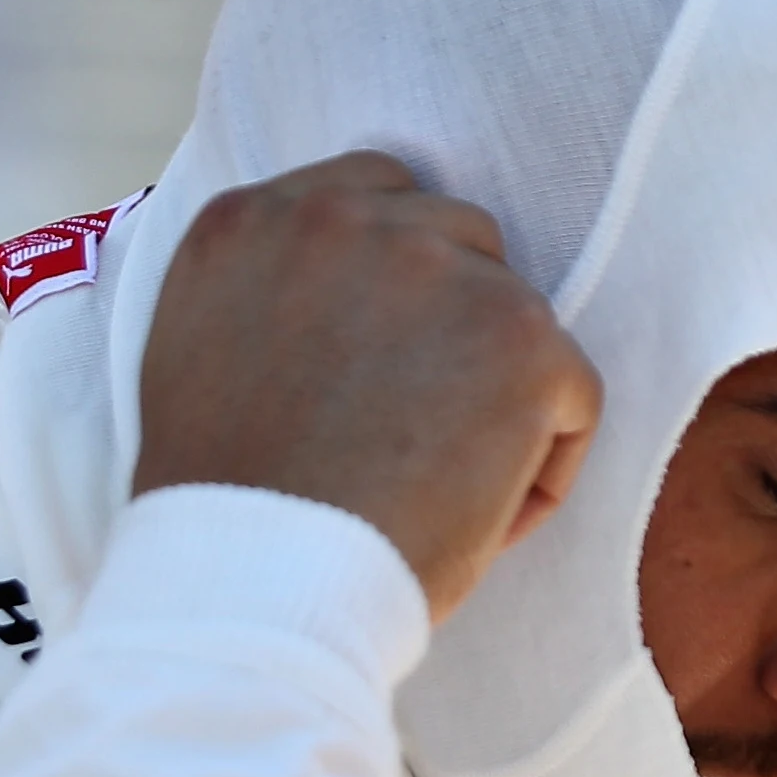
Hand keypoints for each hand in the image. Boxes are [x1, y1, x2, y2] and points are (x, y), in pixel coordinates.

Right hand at [132, 152, 597, 618]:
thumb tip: (350, 300)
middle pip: (458, 236)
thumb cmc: (233, 509)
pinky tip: (476, 515)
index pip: (371, 195)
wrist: (259, 581)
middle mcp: (339, 220)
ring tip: (438, 482)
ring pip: (514, 309)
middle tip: (422, 425)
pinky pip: (572, 391)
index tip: (393, 354)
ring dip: (498, 386)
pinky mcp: (518, 336)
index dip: (399, 279)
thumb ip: (273, 295)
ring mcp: (436, 268)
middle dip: (455, 322)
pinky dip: (543, 463)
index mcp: (252, 222)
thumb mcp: (205, 358)